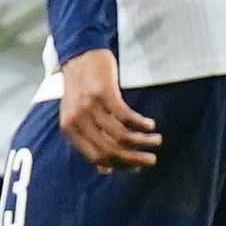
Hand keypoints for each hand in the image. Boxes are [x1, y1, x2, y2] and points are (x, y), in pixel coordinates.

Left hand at [59, 49, 160, 172]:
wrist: (80, 55)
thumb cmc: (82, 88)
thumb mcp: (79, 115)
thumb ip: (90, 140)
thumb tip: (105, 170)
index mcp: (69, 128)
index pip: (95, 157)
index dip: (118, 165)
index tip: (136, 168)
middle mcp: (77, 119)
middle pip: (109, 149)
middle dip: (134, 159)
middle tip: (151, 160)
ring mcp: (89, 106)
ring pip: (120, 135)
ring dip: (143, 141)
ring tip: (156, 140)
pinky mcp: (103, 93)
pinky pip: (126, 116)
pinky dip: (141, 123)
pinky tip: (150, 124)